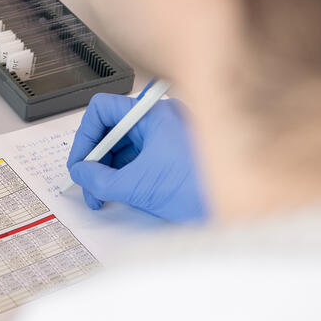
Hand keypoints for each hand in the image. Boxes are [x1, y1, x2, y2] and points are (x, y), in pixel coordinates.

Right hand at [67, 93, 207, 222]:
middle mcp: (161, 119)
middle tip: (88, 185)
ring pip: (124, 147)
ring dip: (108, 171)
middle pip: (111, 130)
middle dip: (95, 159)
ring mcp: (168, 136)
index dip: (85, 137)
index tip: (80, 163)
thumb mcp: (138, 185)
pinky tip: (119, 194)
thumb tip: (81, 173)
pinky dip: (125, 175)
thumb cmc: (202, 189)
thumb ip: (100, 180)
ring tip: (102, 196)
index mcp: (153, 114)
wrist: (239, 210)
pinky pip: (139, 158)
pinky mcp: (173, 155)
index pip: (102, 110)